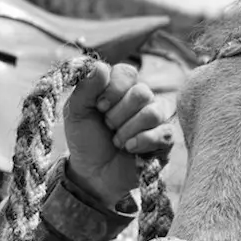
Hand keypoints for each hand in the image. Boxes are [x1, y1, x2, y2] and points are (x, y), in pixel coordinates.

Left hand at [63, 61, 174, 206]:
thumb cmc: (86, 140)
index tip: (99, 106)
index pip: (127, 72)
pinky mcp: (164, 141)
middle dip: (118, 114)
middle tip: (107, 126)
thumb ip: (85, 88)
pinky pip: (163, 133)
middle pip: (142, 92)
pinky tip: (129, 149)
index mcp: (121, 88)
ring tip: (117, 141)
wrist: (92, 174)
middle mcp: (141, 100)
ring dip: (128, 130)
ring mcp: (156, 120)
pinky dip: (141, 141)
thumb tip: (100, 66)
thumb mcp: (76, 113)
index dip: (113, 89)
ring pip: (153, 112)